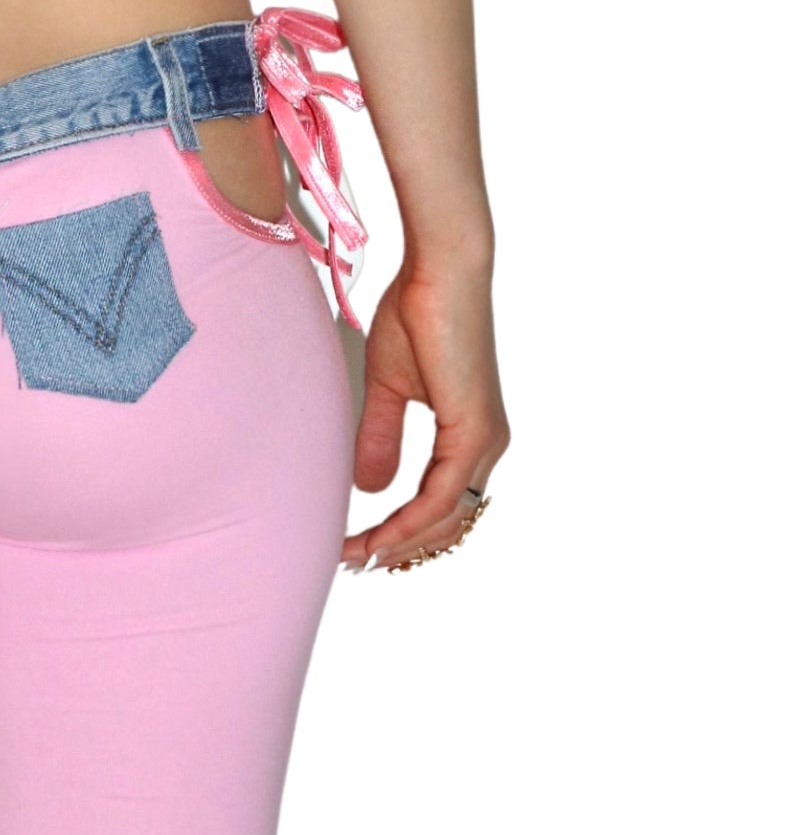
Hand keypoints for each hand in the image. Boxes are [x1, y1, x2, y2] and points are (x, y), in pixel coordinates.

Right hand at [343, 253, 507, 572]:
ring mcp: (483, 440)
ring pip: (444, 520)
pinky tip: (377, 537)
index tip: (355, 547)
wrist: (439, 270)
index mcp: (469, 435)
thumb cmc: (416, 312)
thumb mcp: (388, 388)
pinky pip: (441, 498)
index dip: (398, 533)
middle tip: (350, 563)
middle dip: (397, 550)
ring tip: (355, 557)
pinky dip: (408, 523)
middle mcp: (484, 444)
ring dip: (397, 544)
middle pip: (445, 525)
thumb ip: (380, 437)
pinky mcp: (473, 431)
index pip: (439, 506)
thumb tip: (370, 488)